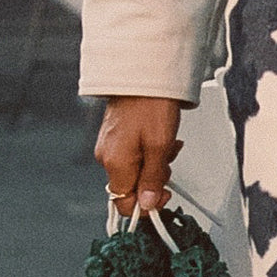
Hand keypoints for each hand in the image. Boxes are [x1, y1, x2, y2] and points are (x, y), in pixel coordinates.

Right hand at [95, 96, 183, 215]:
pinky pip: (134, 152)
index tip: (164, 195)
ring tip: (169, 143)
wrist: (145, 70)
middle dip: (154, 178)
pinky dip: (150, 148)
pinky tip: (161, 135)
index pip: (124, 203)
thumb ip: (153, 178)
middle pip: (132, 185)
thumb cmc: (151, 103)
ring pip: (135, 168)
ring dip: (155, 161)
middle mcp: (107, 156)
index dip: (146, 205)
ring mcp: (110, 144)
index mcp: (114, 163)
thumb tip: (147, 205)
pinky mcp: (116, 133)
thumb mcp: (159, 145)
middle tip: (169, 161)